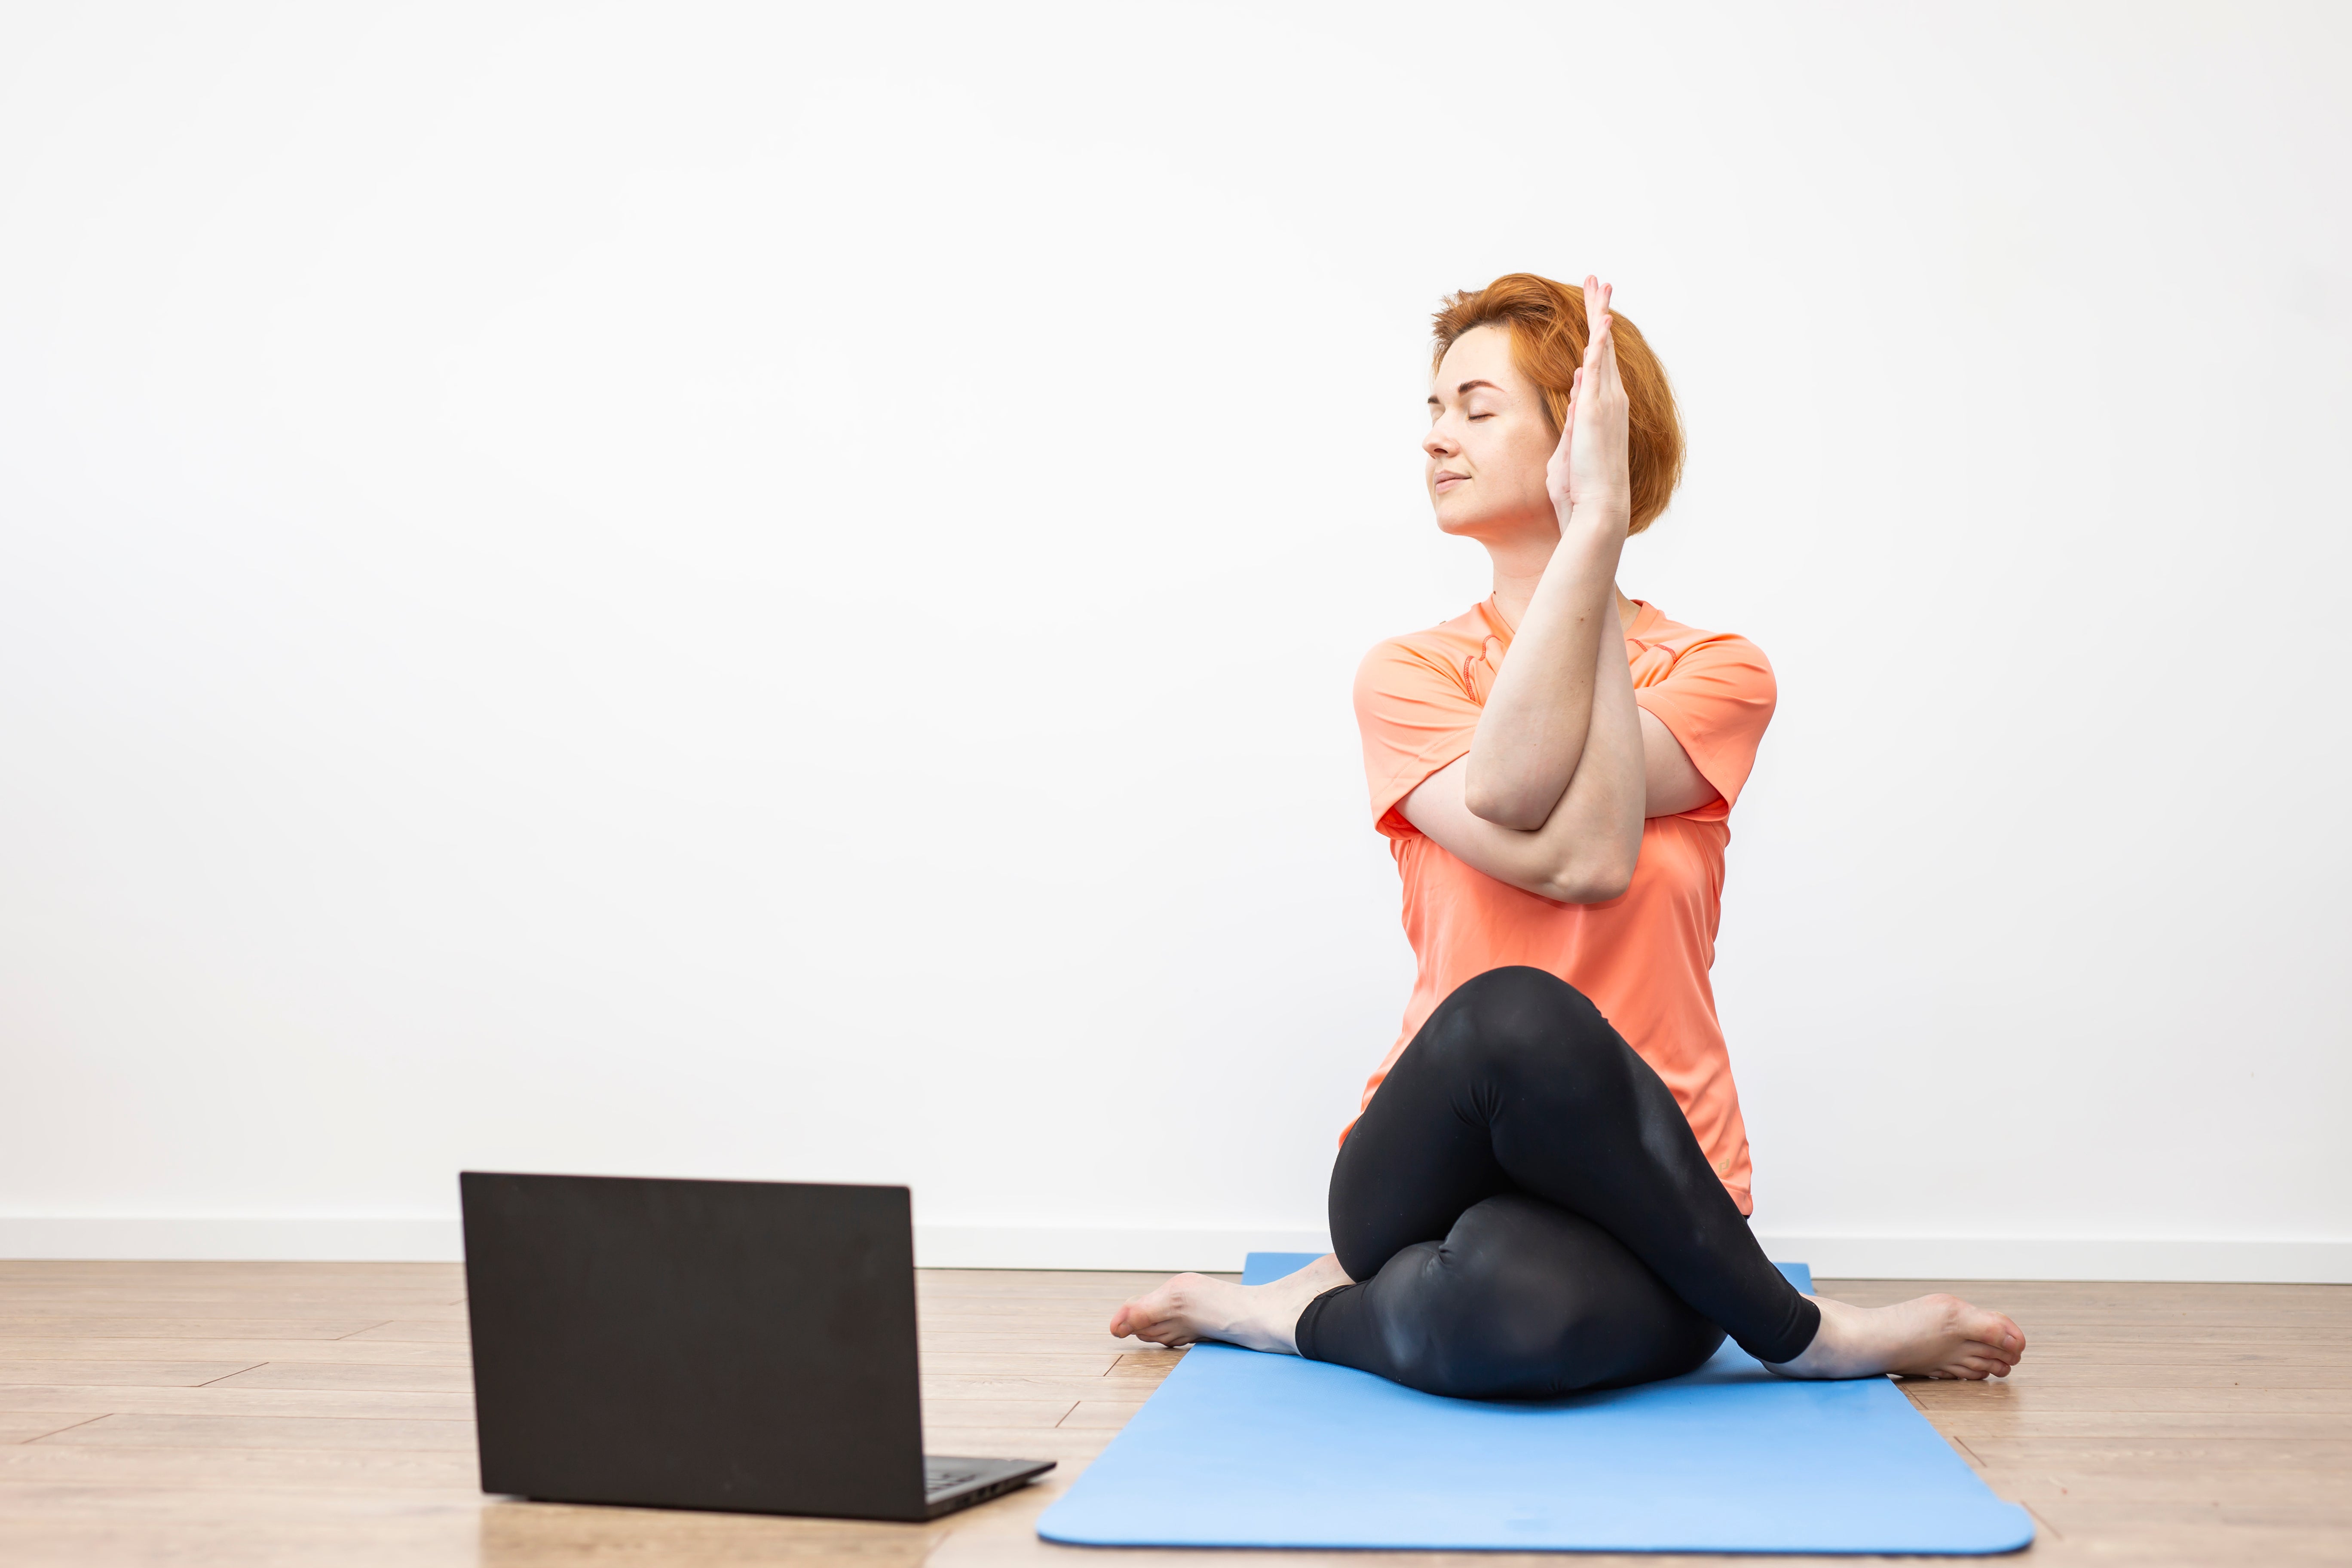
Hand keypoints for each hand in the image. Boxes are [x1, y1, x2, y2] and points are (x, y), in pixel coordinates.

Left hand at [1544, 276, 1632, 527]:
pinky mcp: (1596, 409)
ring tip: (1600, 285)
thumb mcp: (1570, 446)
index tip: (1595, 314)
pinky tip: (1601, 319)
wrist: (1595, 510)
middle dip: (1600, 312)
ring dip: (1600, 314)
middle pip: (1604, 346)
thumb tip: (1574, 393)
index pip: (1598, 364)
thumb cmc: (1579, 489)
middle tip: (1600, 281)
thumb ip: (1573, 419)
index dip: (1596, 336)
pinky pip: (1599, 368)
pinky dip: (1600, 342)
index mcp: (1600, 410)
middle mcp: (1608, 401)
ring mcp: (1605, 403)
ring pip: (1603, 348)